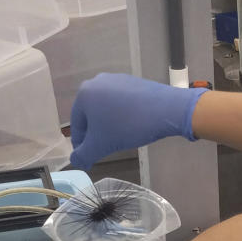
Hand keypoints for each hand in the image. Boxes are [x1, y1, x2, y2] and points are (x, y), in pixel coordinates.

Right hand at [70, 73, 207, 168]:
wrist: (165, 110)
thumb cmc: (127, 126)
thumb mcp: (101, 146)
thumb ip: (83, 155)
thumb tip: (76, 160)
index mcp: (84, 94)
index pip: (76, 125)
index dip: (81, 144)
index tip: (87, 156)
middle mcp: (97, 82)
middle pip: (91, 115)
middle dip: (96, 134)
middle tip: (103, 150)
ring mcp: (116, 79)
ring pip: (106, 109)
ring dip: (109, 126)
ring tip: (118, 140)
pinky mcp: (133, 82)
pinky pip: (121, 103)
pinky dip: (122, 116)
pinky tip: (131, 127)